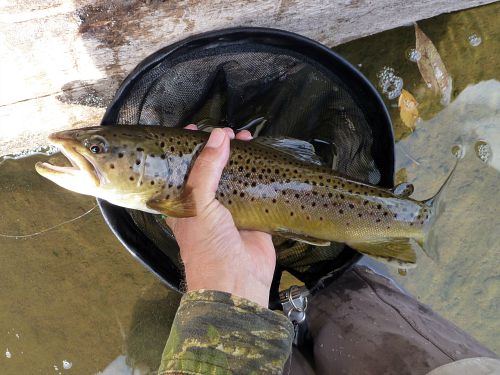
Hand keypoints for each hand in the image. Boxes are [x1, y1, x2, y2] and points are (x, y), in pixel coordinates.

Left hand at [165, 126, 275, 306]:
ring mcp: (229, 210)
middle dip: (218, 149)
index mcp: (183, 204)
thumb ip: (205, 169)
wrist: (236, 282)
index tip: (194, 128)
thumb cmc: (207, 245)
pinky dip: (260, 175)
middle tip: (228, 132)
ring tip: (247, 138)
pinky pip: (255, 190)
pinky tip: (264, 160)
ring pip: (234, 177)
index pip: (182, 169)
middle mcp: (204, 205)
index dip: (187, 149)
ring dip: (240, 158)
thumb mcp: (197, 204)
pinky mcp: (252, 216)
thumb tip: (218, 136)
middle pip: (210, 170)